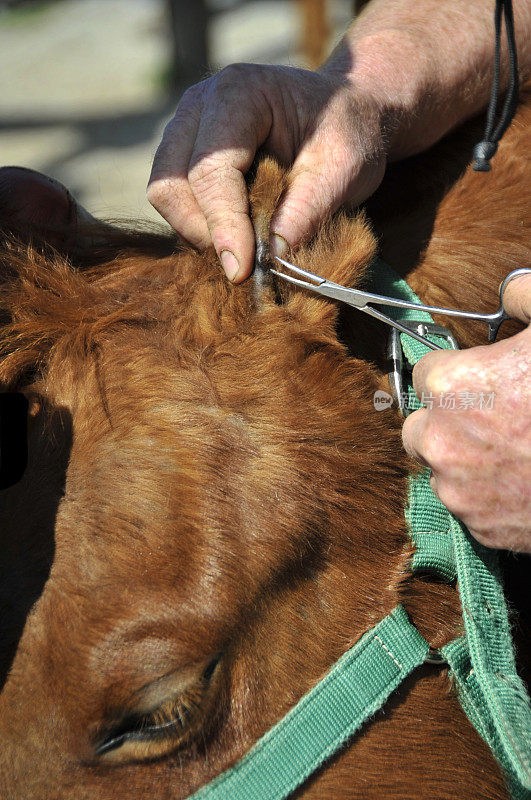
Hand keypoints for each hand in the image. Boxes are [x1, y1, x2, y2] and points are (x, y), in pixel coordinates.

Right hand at [147, 63, 385, 281]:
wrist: (344, 110)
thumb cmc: (346, 132)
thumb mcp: (345, 169)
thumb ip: (309, 210)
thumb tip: (272, 257)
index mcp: (239, 94)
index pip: (210, 168)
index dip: (223, 224)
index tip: (242, 270)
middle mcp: (199, 106)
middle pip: (171, 183)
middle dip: (204, 231)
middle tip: (245, 263)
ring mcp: (186, 128)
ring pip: (165, 194)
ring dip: (198, 231)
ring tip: (245, 247)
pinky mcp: (184, 154)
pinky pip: (174, 199)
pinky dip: (200, 226)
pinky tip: (237, 234)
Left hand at [402, 274, 530, 551]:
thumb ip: (526, 296)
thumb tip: (511, 293)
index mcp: (453, 385)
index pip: (426, 370)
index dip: (456, 370)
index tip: (480, 376)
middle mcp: (441, 441)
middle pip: (420, 426)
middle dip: (447, 420)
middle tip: (493, 415)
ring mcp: (460, 491)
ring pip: (443, 470)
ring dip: (466, 460)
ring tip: (515, 450)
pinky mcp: (482, 529)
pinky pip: (470, 507)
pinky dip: (489, 496)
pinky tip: (525, 480)